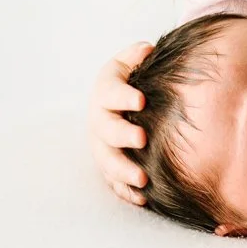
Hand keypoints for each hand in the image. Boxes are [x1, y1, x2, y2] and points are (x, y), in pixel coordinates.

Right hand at [87, 41, 153, 205]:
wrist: (118, 102)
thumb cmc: (131, 79)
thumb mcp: (131, 62)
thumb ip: (137, 55)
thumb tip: (146, 49)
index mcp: (106, 91)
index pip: (111, 92)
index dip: (124, 96)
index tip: (141, 100)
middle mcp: (100, 119)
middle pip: (106, 130)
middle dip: (123, 135)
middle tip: (142, 139)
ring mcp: (102, 145)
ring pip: (107, 161)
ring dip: (123, 170)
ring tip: (143, 179)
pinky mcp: (108, 164)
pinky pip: (113, 181)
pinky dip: (125, 190)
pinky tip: (141, 198)